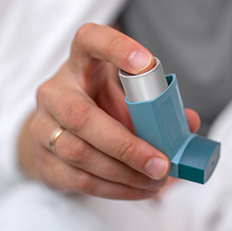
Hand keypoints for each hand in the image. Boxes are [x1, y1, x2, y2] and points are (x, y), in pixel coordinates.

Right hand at [18, 23, 199, 199]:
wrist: (57, 135)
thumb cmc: (102, 109)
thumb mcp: (126, 99)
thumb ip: (159, 106)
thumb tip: (189, 122)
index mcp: (80, 65)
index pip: (89, 40)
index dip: (116, 47)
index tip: (146, 63)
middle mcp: (54, 92)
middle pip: (81, 115)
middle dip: (127, 144)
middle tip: (162, 163)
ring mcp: (42, 127)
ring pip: (80, 153)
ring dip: (125, 173)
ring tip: (157, 180)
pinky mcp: (42, 161)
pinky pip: (78, 180)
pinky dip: (115, 189)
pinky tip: (141, 190)